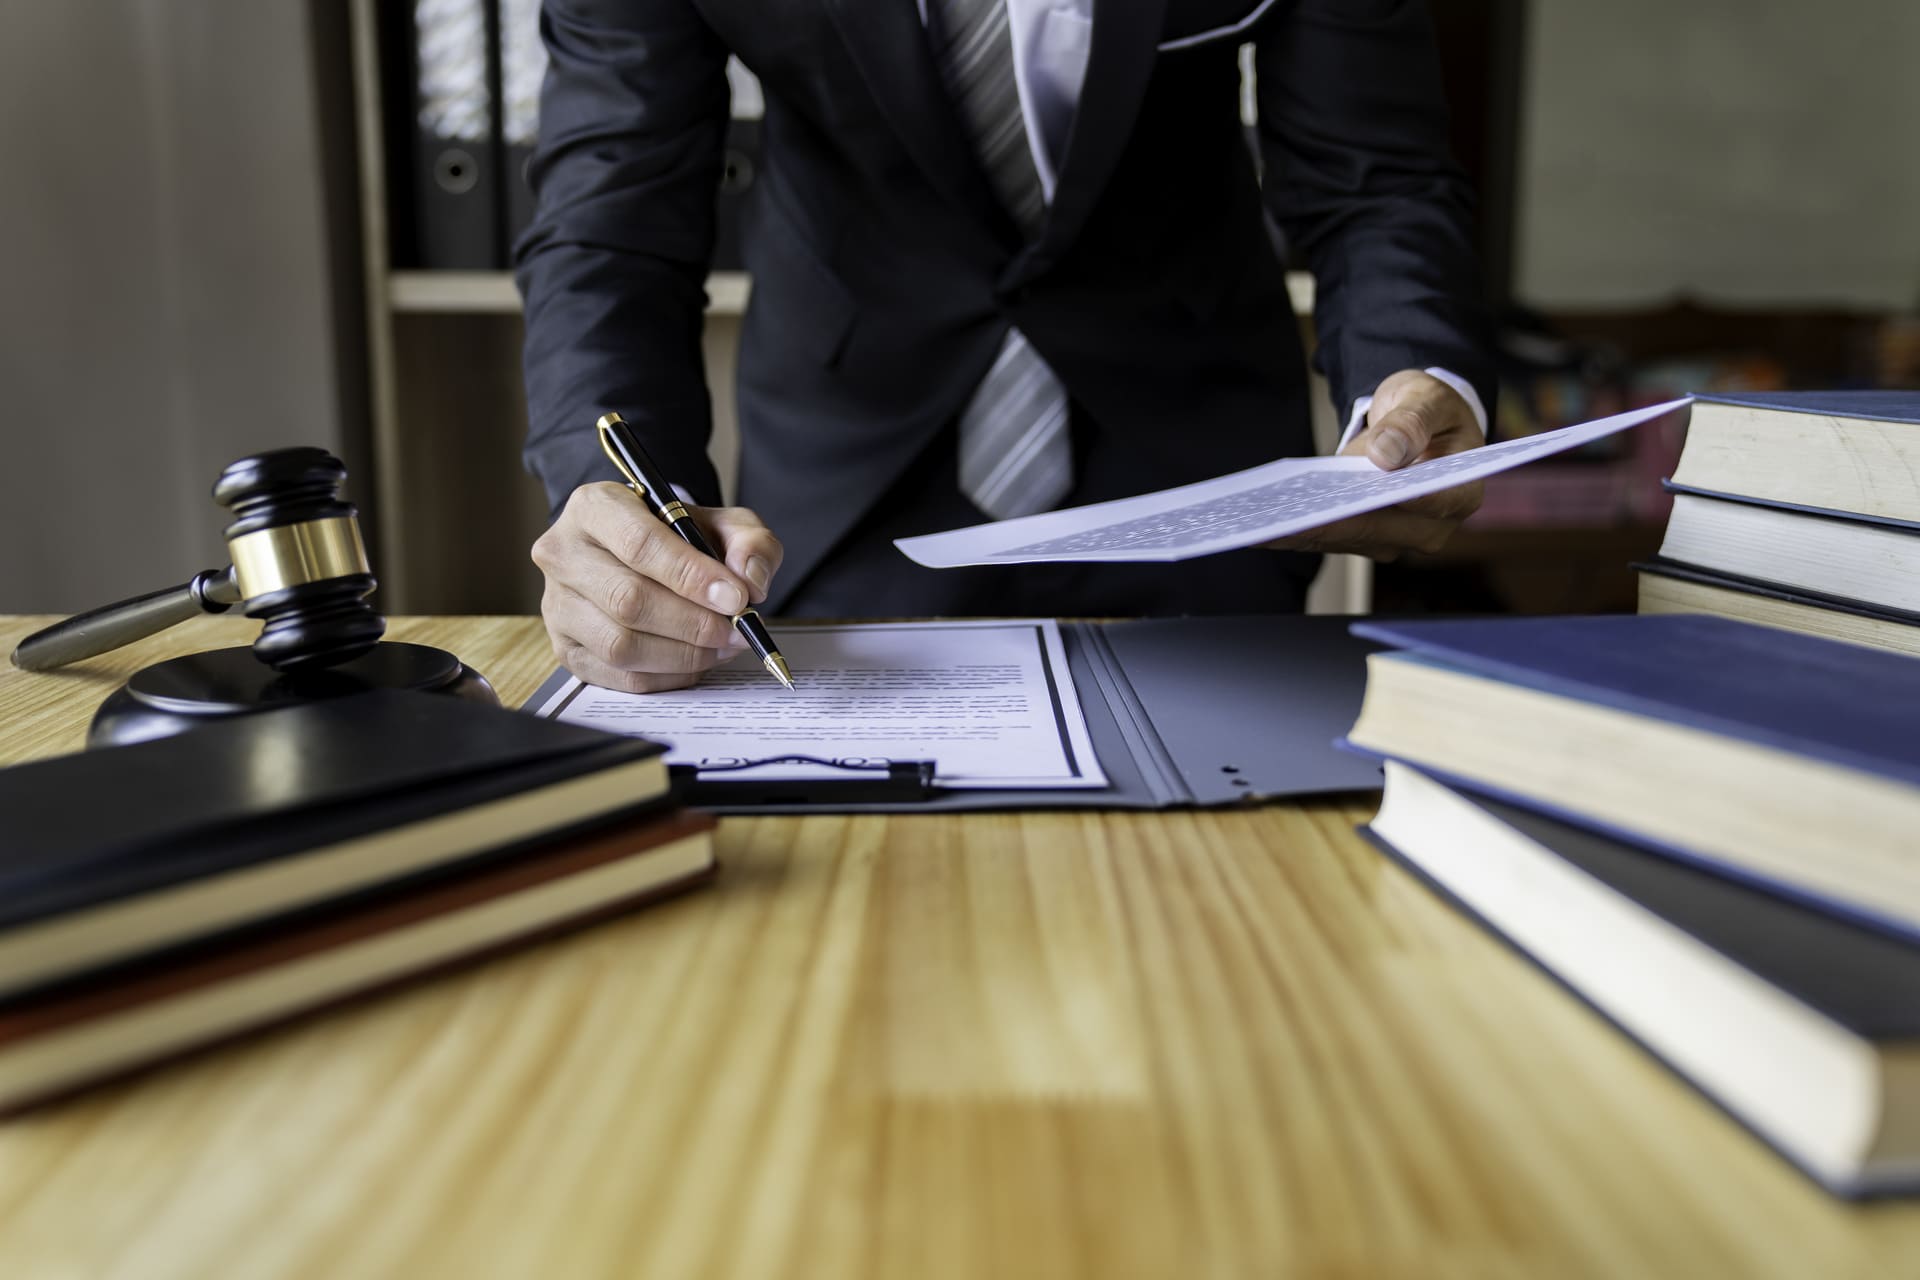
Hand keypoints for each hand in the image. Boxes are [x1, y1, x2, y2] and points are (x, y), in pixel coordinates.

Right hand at [533, 482, 783, 692]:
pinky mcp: (565, 647)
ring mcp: (558, 604)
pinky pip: (618, 676)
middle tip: (735, 630)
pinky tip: (694, 662)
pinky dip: (666, 677)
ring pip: (620, 645)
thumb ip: (749, 542)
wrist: (643, 556)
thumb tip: (750, 581)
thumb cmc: (676, 537)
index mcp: (596, 507)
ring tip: (720, 646)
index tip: (734, 597)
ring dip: (682, 655)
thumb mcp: (722, 523)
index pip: (639, 544)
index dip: (691, 576)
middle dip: (693, 624)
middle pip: (628, 600)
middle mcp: (564, 553)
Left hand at [1269, 369, 1485, 560]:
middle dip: (1332, 523)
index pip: (1432, 502)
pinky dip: (1302, 530)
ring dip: (1307, 532)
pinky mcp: (1368, 538)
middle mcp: (1432, 526)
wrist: (1417, 422)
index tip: (1354, 501)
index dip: (1391, 503)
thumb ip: (1412, 421)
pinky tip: (1270, 521)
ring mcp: (1398, 538)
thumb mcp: (1426, 397)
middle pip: (1379, 529)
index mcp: (1460, 491)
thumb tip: (1386, 453)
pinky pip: (1333, 537)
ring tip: (1265, 522)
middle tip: (1286, 519)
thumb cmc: (1429, 409)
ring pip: (1349, 538)